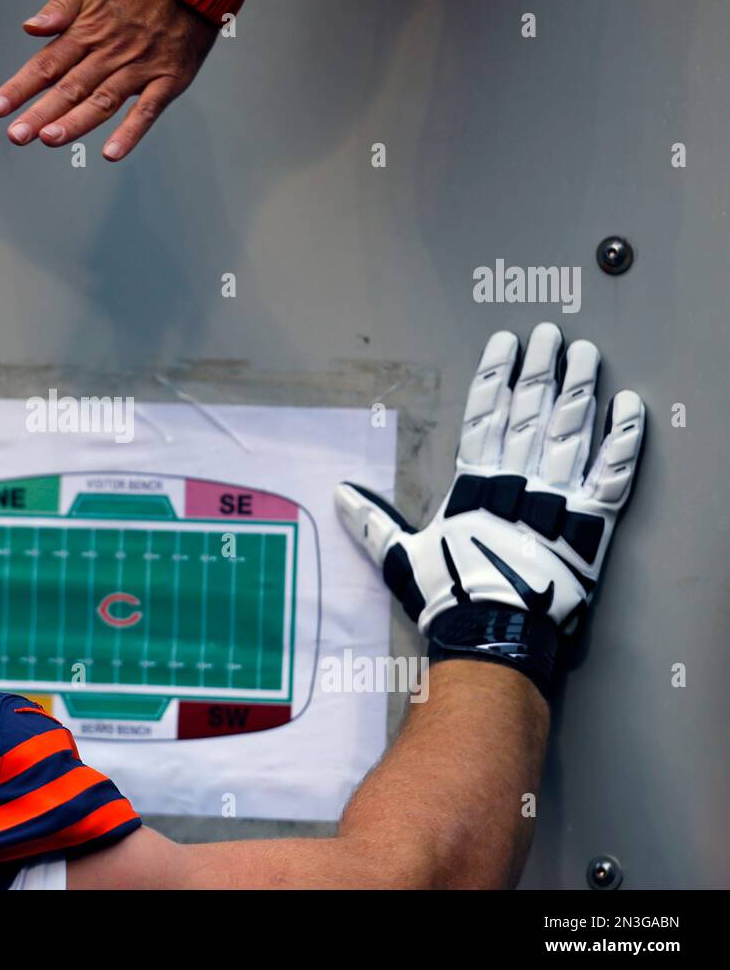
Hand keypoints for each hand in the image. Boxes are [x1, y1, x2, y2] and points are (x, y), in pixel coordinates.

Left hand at [0, 0, 217, 160]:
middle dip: (40, 113)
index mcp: (87, 29)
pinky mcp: (168, 77)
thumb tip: (31, 28)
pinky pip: (148, 110)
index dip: (20, 88)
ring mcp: (140, 67)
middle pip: (69, 88)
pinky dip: (130, 133)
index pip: (46, 64)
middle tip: (16, 136)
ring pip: (102, 101)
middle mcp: (110, 52)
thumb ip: (61, 4)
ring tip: (50, 139)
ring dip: (76, 123)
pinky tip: (111, 153)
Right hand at [335, 324, 644, 693]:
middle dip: (541, 370)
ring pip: (571, 433)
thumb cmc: (448, 595)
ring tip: (588, 355)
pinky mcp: (590, 526)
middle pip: (531, 414)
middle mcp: (517, 483)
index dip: (495, 376)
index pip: (485, 416)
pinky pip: (612, 475)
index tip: (505, 343)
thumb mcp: (400, 557)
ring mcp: (556, 501)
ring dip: (581, 390)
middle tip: (552, 336)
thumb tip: (339, 495)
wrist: (494, 634)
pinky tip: (630, 408)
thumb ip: (373, 521)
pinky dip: (623, 441)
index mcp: (474, 486)